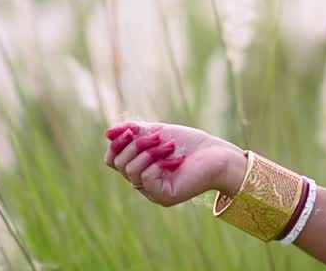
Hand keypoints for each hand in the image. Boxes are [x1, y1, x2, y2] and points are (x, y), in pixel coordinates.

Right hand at [103, 121, 244, 207]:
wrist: (218, 155)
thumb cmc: (189, 144)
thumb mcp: (157, 131)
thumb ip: (134, 131)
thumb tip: (108, 133)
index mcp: (138, 167)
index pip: (112, 159)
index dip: (117, 143)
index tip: (132, 129)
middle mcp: (142, 182)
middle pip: (118, 164)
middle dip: (135, 145)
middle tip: (157, 136)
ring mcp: (152, 191)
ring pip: (130, 171)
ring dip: (148, 152)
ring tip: (169, 145)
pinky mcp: (164, 197)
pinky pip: (145, 180)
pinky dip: (155, 164)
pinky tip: (173, 159)